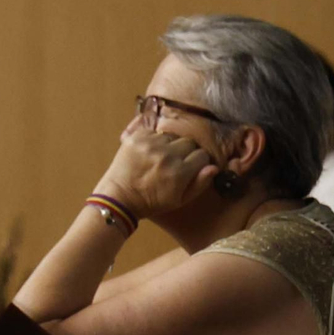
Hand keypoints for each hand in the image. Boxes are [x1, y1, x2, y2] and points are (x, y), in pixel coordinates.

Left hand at [94, 123, 218, 220]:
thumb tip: (214, 167)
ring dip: (170, 145)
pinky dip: (154, 141)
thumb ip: (199, 184)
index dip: (198, 162)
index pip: (202, 155)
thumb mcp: (179, 200)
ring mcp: (151, 144)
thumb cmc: (152, 202)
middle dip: (186, 152)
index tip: (191, 167)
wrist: (119, 198)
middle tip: (176, 162)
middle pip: (189, 143)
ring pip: (173, 136)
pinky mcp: (137, 137)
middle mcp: (167, 155)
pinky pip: (155, 132)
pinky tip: (149, 153)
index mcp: (180, 173)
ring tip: (161, 157)